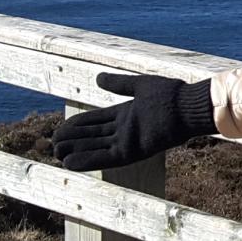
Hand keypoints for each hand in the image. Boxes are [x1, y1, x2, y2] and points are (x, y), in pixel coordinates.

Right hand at [51, 73, 215, 171]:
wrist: (189, 105)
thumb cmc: (171, 94)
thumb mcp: (140, 86)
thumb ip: (119, 84)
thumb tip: (98, 78)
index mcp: (126, 114)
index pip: (95, 121)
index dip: (77, 125)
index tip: (59, 128)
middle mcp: (125, 130)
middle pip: (92, 136)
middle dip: (72, 140)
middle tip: (52, 143)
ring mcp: (129, 141)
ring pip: (95, 148)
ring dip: (76, 151)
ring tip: (56, 154)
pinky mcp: (133, 151)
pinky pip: (106, 158)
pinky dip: (88, 160)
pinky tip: (70, 163)